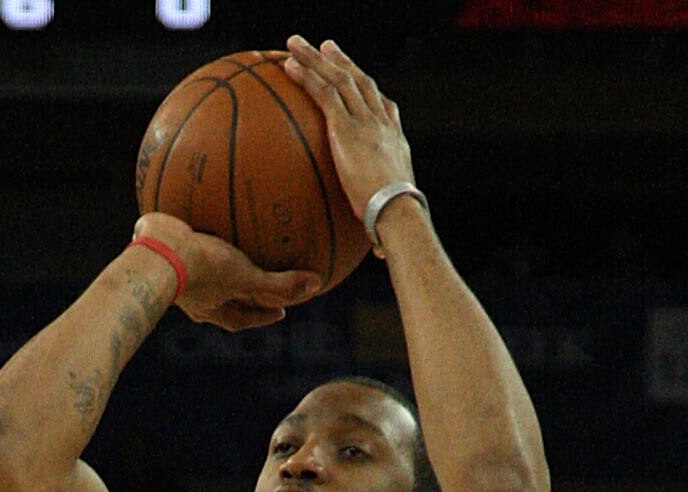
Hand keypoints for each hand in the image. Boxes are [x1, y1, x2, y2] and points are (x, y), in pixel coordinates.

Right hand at [131, 215, 317, 332]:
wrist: (156, 253)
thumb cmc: (201, 270)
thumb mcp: (246, 277)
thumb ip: (279, 284)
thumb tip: (316, 285)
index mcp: (210, 308)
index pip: (242, 320)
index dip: (262, 317)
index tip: (281, 312)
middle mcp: (192, 296)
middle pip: (222, 298)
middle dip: (241, 293)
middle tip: (260, 282)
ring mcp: (174, 274)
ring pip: (201, 268)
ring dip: (217, 259)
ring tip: (229, 243)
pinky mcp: (161, 248)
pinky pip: (183, 235)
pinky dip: (195, 223)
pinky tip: (201, 201)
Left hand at [283, 38, 417, 236]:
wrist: (398, 211)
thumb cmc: (398, 224)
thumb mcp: (390, 218)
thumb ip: (379, 225)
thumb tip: (380, 252)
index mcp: (394, 142)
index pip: (383, 110)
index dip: (371, 93)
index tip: (362, 81)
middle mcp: (381, 123)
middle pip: (360, 82)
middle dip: (343, 62)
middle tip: (327, 48)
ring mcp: (365, 121)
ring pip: (339, 78)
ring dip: (316, 58)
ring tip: (295, 44)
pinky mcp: (347, 127)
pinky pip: (323, 94)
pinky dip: (307, 77)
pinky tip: (289, 67)